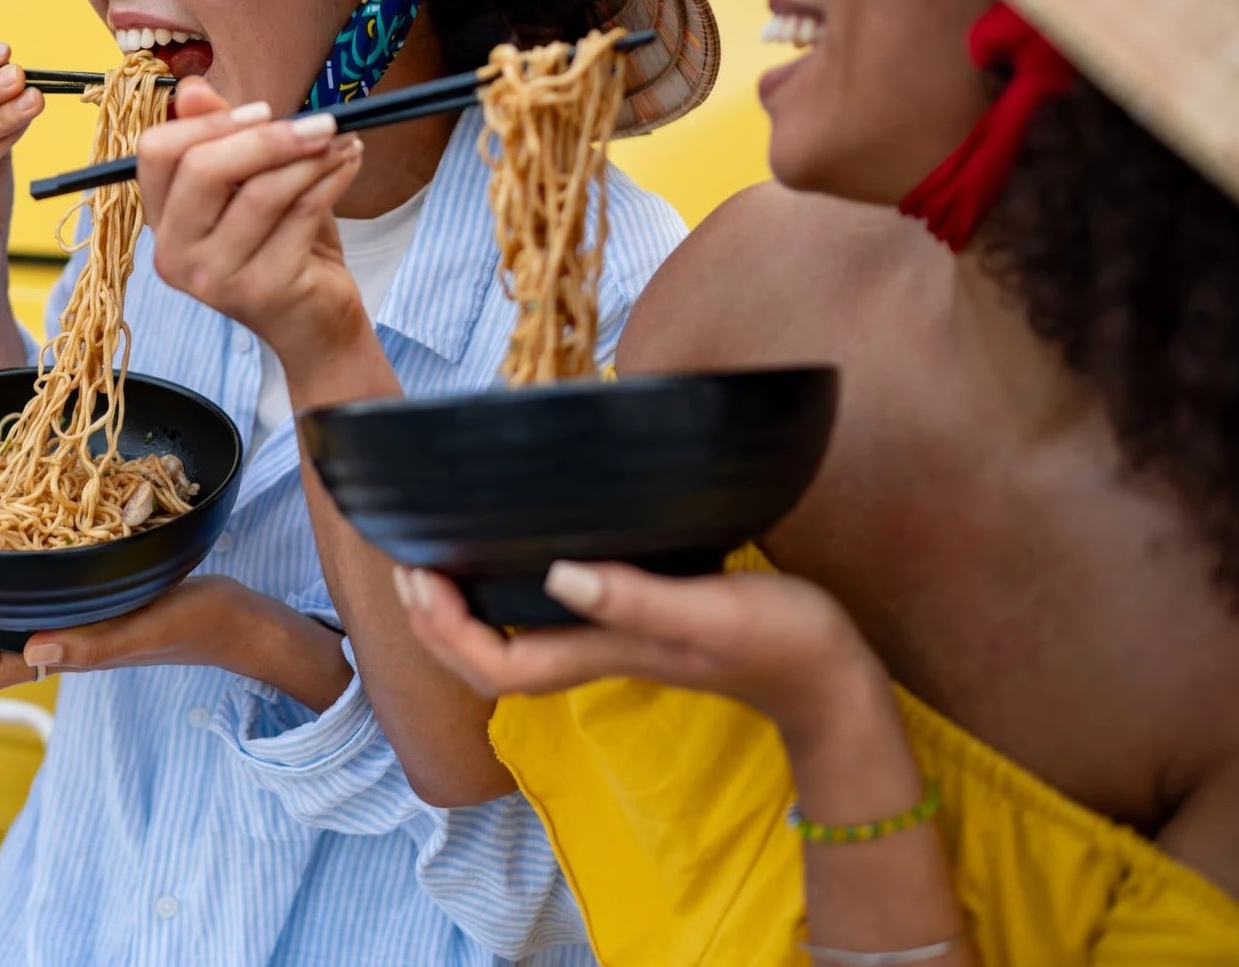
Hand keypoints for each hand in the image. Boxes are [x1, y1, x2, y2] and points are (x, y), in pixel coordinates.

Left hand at [0, 574, 260, 691]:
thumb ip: (93, 643)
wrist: (239, 620)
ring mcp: (85, 625)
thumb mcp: (144, 626)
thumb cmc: (196, 624)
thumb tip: (32, 651)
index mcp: (72, 656)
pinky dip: (27, 580)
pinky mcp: (102, 603)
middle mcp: (70, 643)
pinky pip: (49, 599)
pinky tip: (27, 546)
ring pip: (20, 621)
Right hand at [136, 76, 368, 363]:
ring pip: (261, 191)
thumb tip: (191, 87)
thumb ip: (223, 139)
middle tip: (319, 122)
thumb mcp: (249, 186)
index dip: (208, 122)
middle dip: (267, 137)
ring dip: (311, 156)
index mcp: (162, 222)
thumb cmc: (282, 248)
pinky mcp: (263, 290)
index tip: (262, 110)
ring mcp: (215, 278)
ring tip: (343, 141)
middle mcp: (175, 254)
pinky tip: (350, 162)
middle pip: (204, 168)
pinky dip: (332, 178)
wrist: (316, 324)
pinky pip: (302, 213)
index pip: (156, 153)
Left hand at [397, 559, 883, 736]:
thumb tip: (560, 577)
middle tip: (407, 566)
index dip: (446, 630)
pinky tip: (507, 557)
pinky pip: (545, 621)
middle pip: (486, 663)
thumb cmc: (781, 642)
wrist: (832, 680)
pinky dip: (506, 597)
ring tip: (435, 562)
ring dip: (461, 612)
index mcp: (602, 652)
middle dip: (434, 623)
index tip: (421, 576)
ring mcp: (610, 643)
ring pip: (509, 644)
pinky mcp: (630, 625)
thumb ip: (636, 598)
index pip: (495, 666)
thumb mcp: (711, 609)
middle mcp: (593, 652)